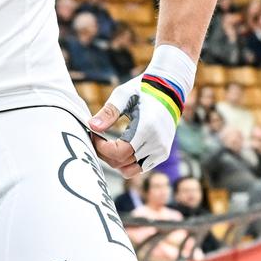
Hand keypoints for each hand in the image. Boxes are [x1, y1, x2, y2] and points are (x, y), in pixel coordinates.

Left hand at [88, 53, 190, 177]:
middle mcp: (156, 143)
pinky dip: (127, 162)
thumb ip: (108, 112)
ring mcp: (161, 150)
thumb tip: (92, 126)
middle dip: (104, 153)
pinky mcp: (162, 153)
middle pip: (122, 163)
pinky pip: (140, 168)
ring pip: (130, 170)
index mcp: (146, 128)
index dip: (101, 148)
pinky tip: (121, 147)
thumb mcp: (123, 95)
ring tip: (109, 145)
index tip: (94, 135)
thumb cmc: (143, 90)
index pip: (119, 153)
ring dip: (115, 161)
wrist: (169, 90)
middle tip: (98, 138)